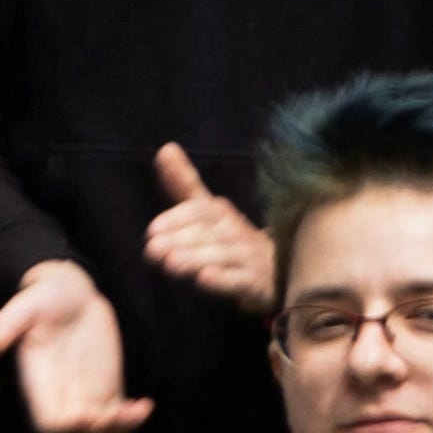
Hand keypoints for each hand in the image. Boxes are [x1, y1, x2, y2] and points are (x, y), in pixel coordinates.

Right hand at [0, 257, 143, 432]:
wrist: (69, 291)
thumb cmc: (44, 297)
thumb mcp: (26, 305)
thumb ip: (9, 324)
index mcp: (42, 382)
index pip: (49, 422)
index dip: (67, 427)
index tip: (87, 416)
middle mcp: (62, 392)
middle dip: (98, 432)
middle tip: (122, 414)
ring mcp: (85, 390)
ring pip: (99, 428)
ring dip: (119, 428)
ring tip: (139, 411)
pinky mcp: (105, 383)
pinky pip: (116, 412)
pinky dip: (131, 417)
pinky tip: (145, 405)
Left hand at [141, 147, 273, 311]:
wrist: (280, 272)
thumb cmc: (233, 241)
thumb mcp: (208, 212)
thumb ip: (185, 184)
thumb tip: (165, 148)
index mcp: (224, 215)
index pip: (203, 210)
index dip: (179, 218)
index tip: (152, 230)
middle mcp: (240, 233)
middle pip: (212, 233)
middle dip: (182, 240)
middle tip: (153, 249)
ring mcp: (252, 258)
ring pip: (226, 255)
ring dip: (199, 258)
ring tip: (171, 264)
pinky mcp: (261, 284)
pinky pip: (244, 281)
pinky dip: (225, 279)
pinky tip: (205, 279)